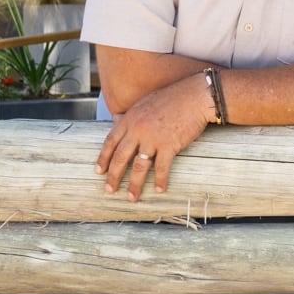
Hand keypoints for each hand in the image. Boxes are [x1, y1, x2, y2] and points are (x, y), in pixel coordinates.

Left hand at [95, 74, 212, 199]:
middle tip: (109, 190)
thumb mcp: (145, 102)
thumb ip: (130, 114)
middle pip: (121, 156)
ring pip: (139, 166)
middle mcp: (138, 129)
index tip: (99, 171)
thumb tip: (115, 118)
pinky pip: (162, 167)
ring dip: (134, 184)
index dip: (103, 157)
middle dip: (113, 175)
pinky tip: (160, 190)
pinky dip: (161, 180)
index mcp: (130, 119)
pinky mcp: (170, 144)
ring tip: (131, 197)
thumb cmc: (172, 97)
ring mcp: (153, 138)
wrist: (195, 96)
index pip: (111, 141)